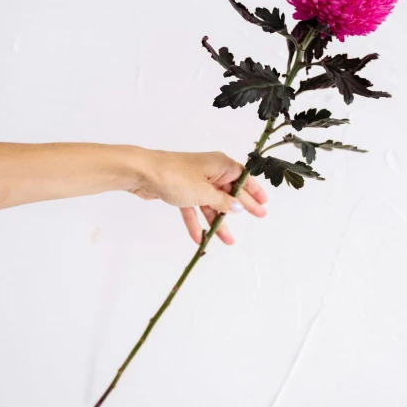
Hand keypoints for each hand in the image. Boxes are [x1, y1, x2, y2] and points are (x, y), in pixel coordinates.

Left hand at [129, 150, 267, 244]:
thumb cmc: (176, 177)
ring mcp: (194, 181)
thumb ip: (223, 202)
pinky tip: (199, 239)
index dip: (254, 191)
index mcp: (220, 165)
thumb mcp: (204, 192)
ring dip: (217, 222)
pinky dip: (196, 222)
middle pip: (228, 192)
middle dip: (240, 208)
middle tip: (258, 218)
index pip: (243, 178)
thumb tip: (238, 207)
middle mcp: (209, 171)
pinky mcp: (180, 190)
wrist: (142, 173)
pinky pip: (193, 208)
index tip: (264, 203)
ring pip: (211, 204)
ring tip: (228, 241)